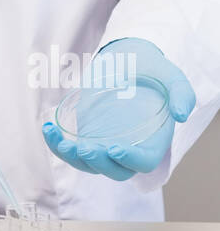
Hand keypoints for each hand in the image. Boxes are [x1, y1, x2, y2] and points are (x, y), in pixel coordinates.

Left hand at [43, 37, 194, 180]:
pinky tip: (48, 128)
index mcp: (154, 140)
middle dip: (97, 163)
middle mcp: (130, 148)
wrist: (126, 59)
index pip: (144, 162)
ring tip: (59, 139)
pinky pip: (71, 150)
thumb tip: (182, 114)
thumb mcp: (170, 75)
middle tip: (84, 147)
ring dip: (72, 158)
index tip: (114, 148)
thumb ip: (182, 92)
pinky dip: (57, 145)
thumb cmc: (150, 70)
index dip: (131, 160)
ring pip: (90, 165)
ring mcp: (106, 144)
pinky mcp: (87, 136)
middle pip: (115, 171)